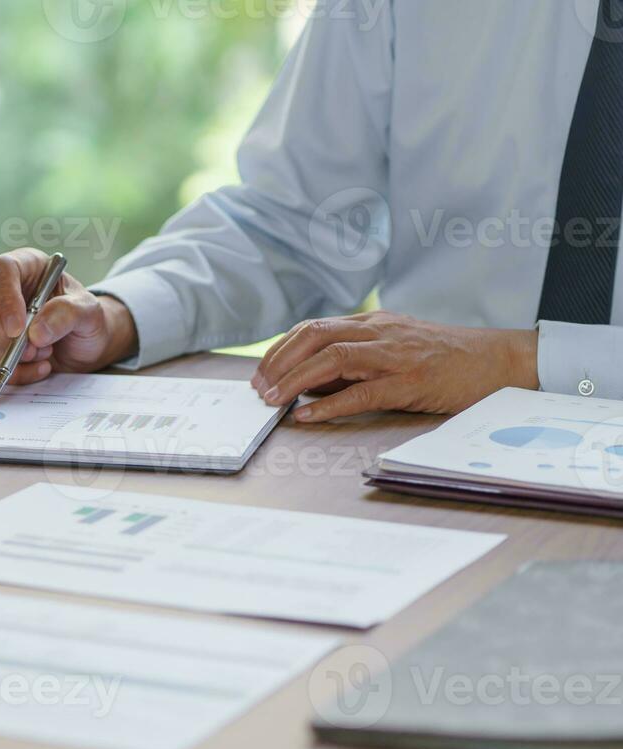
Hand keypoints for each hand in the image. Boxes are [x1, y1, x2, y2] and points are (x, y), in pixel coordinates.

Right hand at [0, 248, 136, 383]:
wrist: (85, 346)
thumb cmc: (85, 319)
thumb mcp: (89, 312)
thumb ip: (68, 314)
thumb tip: (36, 332)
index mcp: (25, 267)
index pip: (0, 270)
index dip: (5, 299)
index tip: (18, 328)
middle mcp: (1, 290)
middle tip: (27, 349)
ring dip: (8, 353)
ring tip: (44, 354)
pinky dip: (13, 373)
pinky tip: (39, 368)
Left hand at [252, 311, 540, 422]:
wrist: (498, 361)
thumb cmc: (444, 360)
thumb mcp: (394, 350)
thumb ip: (353, 362)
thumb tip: (306, 383)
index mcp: (373, 323)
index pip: (314, 327)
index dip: (281, 348)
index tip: (261, 371)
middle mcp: (380, 333)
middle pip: (315, 336)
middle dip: (279, 362)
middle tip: (258, 388)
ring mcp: (395, 355)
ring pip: (332, 358)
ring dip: (295, 380)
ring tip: (272, 401)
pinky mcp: (410, 383)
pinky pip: (361, 393)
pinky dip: (329, 404)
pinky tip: (307, 416)